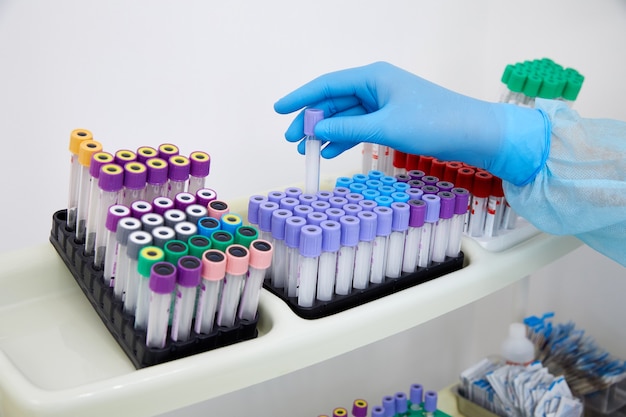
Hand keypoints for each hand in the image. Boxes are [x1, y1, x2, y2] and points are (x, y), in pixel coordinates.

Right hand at [274, 61, 549, 185]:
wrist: (474, 134)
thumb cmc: (434, 122)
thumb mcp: (385, 127)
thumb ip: (348, 128)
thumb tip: (317, 129)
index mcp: (372, 77)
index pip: (327, 85)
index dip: (301, 97)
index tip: (279, 110)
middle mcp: (375, 86)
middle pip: (333, 102)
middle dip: (311, 120)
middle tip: (292, 140)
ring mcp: (384, 103)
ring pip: (345, 116)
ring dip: (326, 132)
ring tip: (307, 150)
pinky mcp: (392, 119)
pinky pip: (360, 127)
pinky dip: (345, 138)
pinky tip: (331, 152)